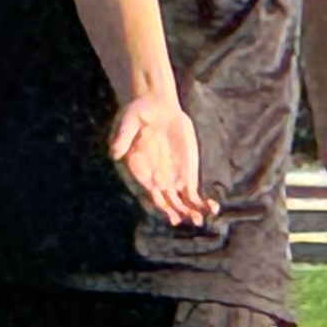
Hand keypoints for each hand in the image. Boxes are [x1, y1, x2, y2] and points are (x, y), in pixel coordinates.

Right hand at [107, 93, 210, 227]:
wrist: (158, 105)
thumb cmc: (140, 111)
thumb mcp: (130, 121)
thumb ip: (124, 137)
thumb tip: (114, 152)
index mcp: (140, 170)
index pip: (148, 189)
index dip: (157, 197)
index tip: (164, 200)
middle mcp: (155, 178)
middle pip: (166, 201)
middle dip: (174, 211)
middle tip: (182, 219)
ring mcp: (172, 178)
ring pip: (180, 202)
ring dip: (189, 212)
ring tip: (200, 221)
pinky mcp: (186, 174)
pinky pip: (193, 194)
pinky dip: (201, 203)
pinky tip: (212, 208)